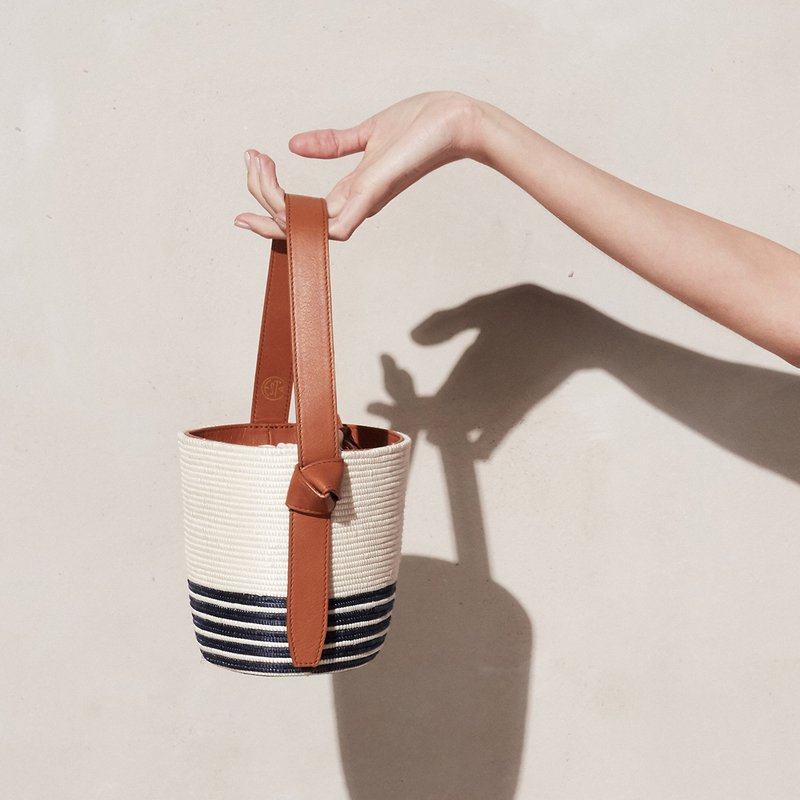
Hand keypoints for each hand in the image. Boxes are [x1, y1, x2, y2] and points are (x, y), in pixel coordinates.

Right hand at [233, 91, 482, 240]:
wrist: (455, 120)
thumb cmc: (420, 127)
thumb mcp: (366, 134)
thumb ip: (332, 143)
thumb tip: (294, 144)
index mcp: (352, 192)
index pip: (302, 211)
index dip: (269, 202)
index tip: (248, 171)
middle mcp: (355, 204)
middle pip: (295, 221)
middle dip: (261, 197)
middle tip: (250, 160)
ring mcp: (364, 202)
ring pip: (307, 226)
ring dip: (273, 201)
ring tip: (258, 165)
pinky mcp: (374, 193)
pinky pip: (337, 226)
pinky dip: (306, 221)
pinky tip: (283, 197)